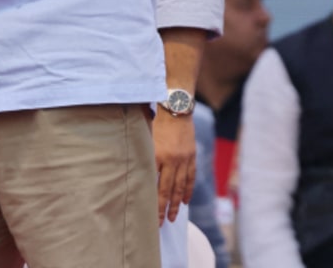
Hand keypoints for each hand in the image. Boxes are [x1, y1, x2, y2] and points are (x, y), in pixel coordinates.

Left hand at [153, 109, 196, 224]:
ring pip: (181, 185)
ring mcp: (184, 158)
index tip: (152, 219)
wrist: (176, 109)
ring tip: (174, 216)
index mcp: (158, 157)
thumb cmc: (157, 124)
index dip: (154, 205)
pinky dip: (188, 189)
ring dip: (177, 202)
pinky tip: (186, 199)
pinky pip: (191, 176)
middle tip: (162, 224)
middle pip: (169, 190)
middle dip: (165, 208)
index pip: (155, 187)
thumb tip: (140, 181)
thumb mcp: (147, 141)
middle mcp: (172, 160)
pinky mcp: (192, 155)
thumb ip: (145, 160)